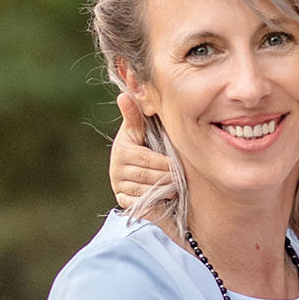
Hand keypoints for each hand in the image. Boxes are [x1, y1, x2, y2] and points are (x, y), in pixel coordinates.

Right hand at [109, 91, 170, 209]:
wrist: (138, 168)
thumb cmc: (145, 143)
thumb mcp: (140, 129)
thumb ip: (135, 115)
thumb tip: (123, 95)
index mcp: (122, 150)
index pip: (147, 160)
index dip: (165, 163)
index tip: (179, 164)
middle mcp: (116, 169)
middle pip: (149, 177)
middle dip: (168, 178)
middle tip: (182, 178)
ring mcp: (119, 186)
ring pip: (147, 192)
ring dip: (164, 190)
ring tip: (176, 187)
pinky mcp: (123, 200)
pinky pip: (141, 204)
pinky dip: (155, 202)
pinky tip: (166, 197)